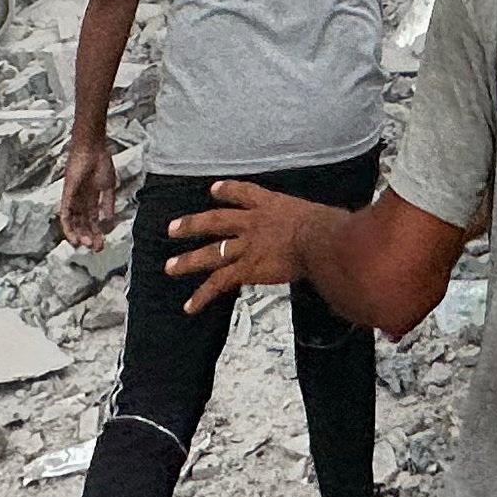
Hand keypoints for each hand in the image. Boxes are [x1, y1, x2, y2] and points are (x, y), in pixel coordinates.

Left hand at [58, 136, 117, 250]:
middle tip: (96, 248)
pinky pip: (64, 213)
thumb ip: (109, 204)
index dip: (97, 233)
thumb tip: (109, 221)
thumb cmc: (101, 163)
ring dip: (78, 234)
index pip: (93, 221)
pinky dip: (68, 225)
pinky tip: (72, 235)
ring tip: (85, 244)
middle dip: (89, 237)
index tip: (102, 244)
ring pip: (73, 222)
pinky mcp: (66, 195)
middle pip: (83, 224)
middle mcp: (81, 201)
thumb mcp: (108, 186)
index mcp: (92, 199)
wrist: (93, 149)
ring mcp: (73, 199)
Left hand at [165, 181, 314, 314]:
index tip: (213, 190)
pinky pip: (219, 282)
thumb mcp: (315, 214)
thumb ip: (309, 220)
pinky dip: (203, 295)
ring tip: (169, 267)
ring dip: (188, 261)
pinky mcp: (247, 268)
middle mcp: (252, 222)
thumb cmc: (327, 226)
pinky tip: (190, 305)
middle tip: (172, 229)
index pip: (243, 193)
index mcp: (269, 204)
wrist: (320, 240)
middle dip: (193, 225)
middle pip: (216, 221)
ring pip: (211, 252)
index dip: (226, 191)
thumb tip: (323, 226)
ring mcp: (247, 245)